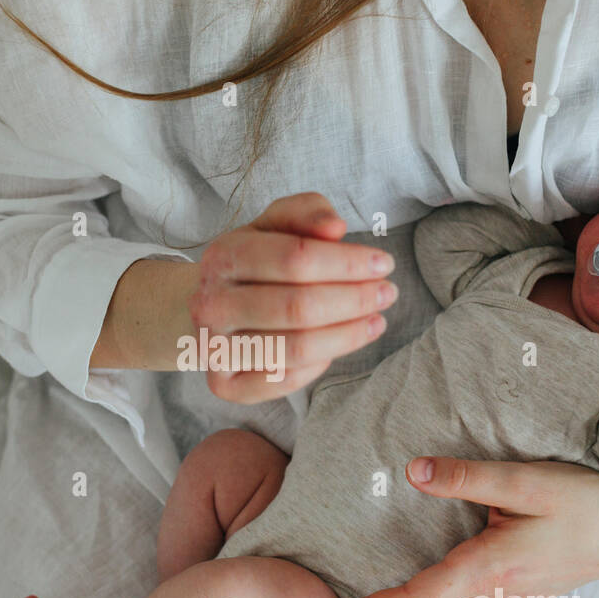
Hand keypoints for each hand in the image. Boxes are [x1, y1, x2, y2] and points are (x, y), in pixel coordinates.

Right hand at [186, 193, 397, 402]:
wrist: (210, 307)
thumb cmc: (254, 265)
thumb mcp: (275, 226)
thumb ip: (306, 213)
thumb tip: (335, 227)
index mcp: (223, 256)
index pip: (295, 258)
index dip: (347, 263)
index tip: (383, 263)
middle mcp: (211, 304)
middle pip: (298, 307)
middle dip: (354, 301)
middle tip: (387, 294)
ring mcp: (213, 348)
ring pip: (295, 349)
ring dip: (346, 336)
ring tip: (376, 321)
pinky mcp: (224, 385)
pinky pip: (284, 381)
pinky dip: (319, 365)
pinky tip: (338, 346)